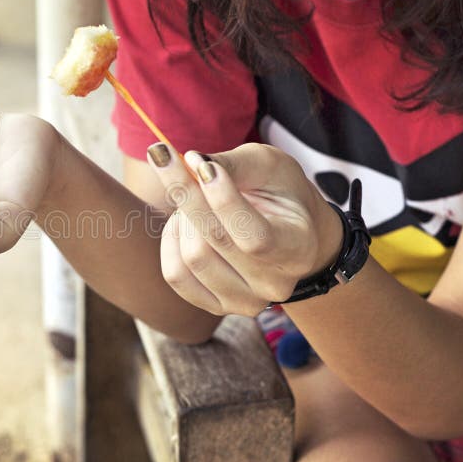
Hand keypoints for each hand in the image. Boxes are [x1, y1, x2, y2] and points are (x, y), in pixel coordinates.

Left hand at [148, 142, 342, 316]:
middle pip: (214, 241)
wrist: (289, 232)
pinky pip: (175, 275)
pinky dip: (170, 241)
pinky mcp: (217, 306)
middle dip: (185, 192)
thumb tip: (193, 162)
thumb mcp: (269, 166)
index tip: (199, 162)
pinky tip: (184, 223)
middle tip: (164, 155)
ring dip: (181, 216)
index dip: (222, 199)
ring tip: (195, 197)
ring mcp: (246, 302)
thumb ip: (235, 164)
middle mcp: (275, 284)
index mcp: (298, 249)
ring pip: (191, 256)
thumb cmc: (279, 192)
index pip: (254, 237)